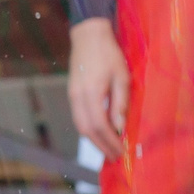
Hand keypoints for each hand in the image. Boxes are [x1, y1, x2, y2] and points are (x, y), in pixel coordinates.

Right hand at [68, 18, 130, 162]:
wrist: (88, 36)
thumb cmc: (109, 54)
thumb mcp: (122, 77)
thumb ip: (120, 103)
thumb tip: (120, 128)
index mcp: (91, 93)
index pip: (99, 126)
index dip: (110, 141)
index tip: (122, 151)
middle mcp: (77, 97)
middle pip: (86, 130)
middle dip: (101, 146)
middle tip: (116, 157)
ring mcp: (72, 96)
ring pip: (80, 126)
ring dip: (94, 140)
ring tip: (109, 148)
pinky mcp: (72, 94)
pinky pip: (78, 118)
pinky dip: (89, 130)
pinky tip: (100, 133)